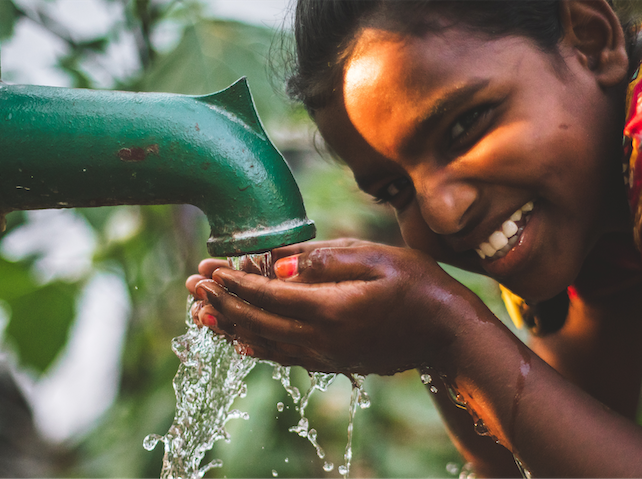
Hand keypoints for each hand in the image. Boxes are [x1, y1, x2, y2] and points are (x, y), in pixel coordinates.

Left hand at [184, 240, 486, 374]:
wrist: (449, 333)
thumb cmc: (419, 286)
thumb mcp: (376, 258)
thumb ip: (322, 260)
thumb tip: (274, 264)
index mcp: (331, 308)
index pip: (266, 294)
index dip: (232, 281)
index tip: (207, 267)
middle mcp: (323, 339)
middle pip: (258, 321)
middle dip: (222, 301)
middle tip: (192, 284)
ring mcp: (328, 355)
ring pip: (266, 343)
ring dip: (231, 326)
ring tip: (201, 313)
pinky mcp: (335, 362)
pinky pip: (286, 356)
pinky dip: (258, 347)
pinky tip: (242, 340)